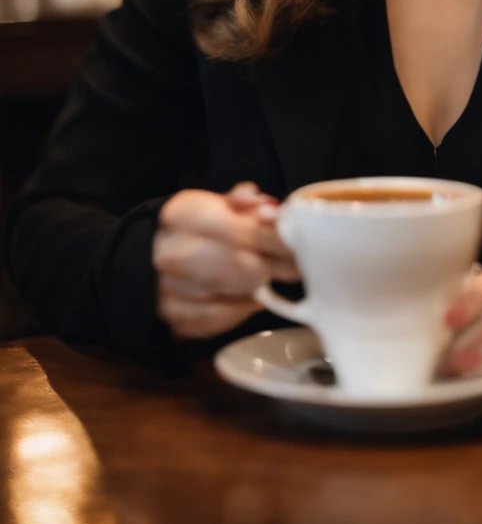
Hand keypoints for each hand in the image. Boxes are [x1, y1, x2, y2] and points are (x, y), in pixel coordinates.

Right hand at [153, 182, 300, 339]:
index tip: (299, 241)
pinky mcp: (176, 321)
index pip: (242, 231)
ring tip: (270, 274)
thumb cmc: (189, 227)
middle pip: (245, 268)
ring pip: (239, 296)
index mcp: (181, 215)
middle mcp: (169, 255)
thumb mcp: (211, 203)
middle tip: (296, 263)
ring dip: (262, 286)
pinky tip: (247, 295)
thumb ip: (243, 202)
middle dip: (276, 265)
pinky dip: (243, 308)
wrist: (140, 260)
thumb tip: (270, 207)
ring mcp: (170, 293)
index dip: (277, 239)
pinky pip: (226, 320)